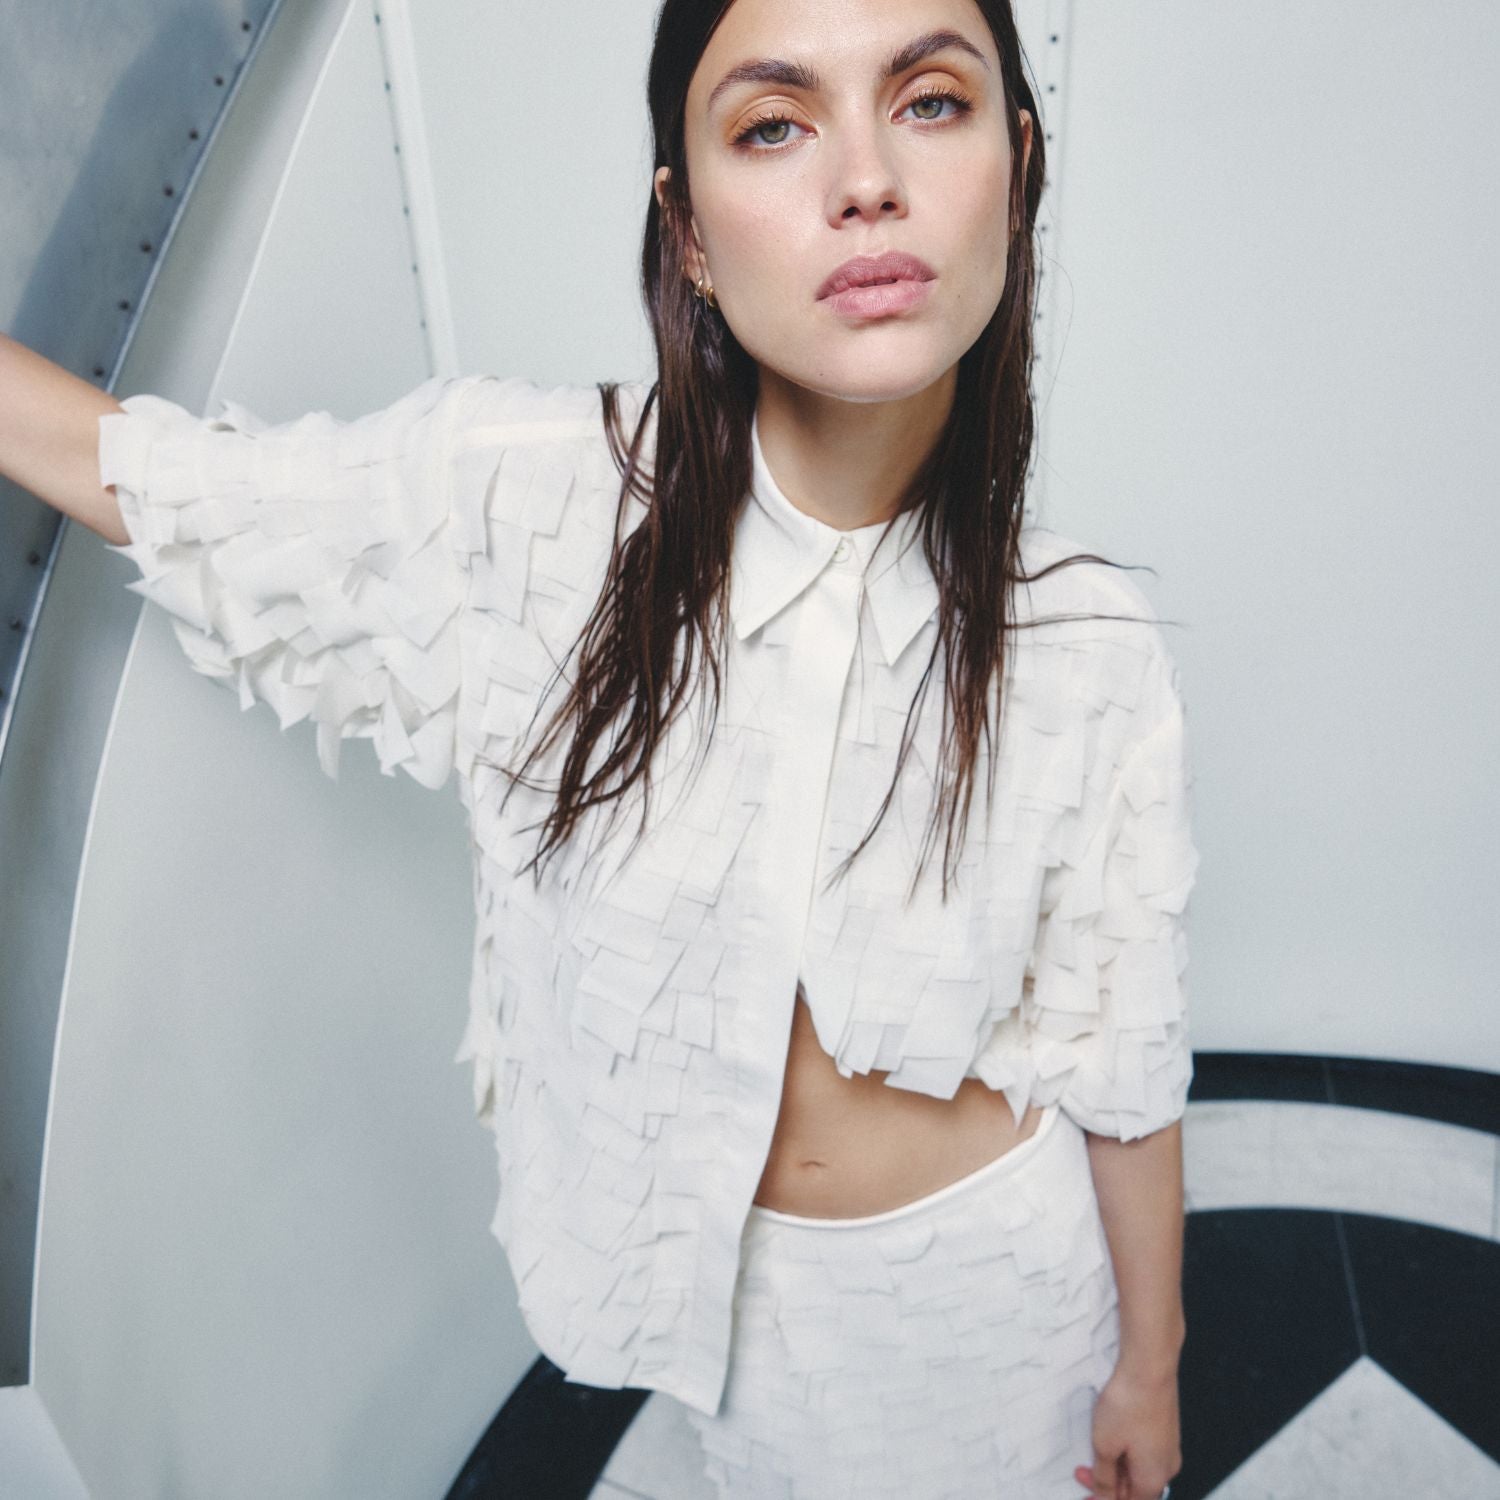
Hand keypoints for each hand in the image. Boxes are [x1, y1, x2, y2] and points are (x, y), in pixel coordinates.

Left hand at [1072, 1362, 1181, 1499]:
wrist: (1148, 1367)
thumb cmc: (1130, 1404)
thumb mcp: (1105, 1446)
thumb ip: (1103, 1477)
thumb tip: (1104, 1496)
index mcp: (1154, 1479)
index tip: (1086, 1494)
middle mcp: (1166, 1466)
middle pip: (1135, 1489)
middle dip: (1108, 1483)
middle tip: (1083, 1471)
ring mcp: (1167, 1445)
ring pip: (1138, 1468)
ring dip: (1114, 1466)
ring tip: (1093, 1451)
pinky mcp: (1163, 1427)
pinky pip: (1143, 1450)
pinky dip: (1124, 1450)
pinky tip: (1108, 1436)